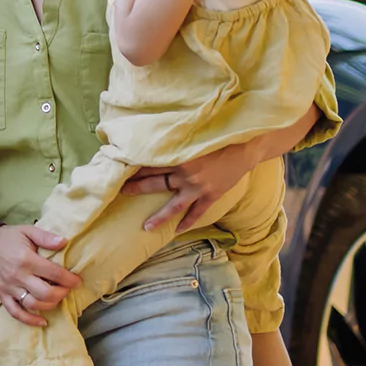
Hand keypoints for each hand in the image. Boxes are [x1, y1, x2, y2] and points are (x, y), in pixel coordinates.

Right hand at [0, 218, 80, 327]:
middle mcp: (18, 276)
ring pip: (33, 304)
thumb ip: (45, 237)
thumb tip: (64, 242)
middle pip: (44, 292)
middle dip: (61, 293)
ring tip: (57, 298)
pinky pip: (16, 313)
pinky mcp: (2, 296)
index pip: (52, 273)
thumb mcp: (27, 231)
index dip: (68, 279)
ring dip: (50, 305)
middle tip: (67, 289)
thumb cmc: (8, 237)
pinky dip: (30, 320)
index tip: (77, 281)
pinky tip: (43, 321)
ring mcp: (9, 288)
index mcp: (26, 259)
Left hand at [122, 141, 261, 231]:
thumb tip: (156, 139)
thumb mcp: (193, 134)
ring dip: (159, 217)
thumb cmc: (217, 136)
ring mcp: (198, 187)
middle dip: (137, 188)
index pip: (150, 163)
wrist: (243, 146)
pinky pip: (196, 213)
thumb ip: (175, 140)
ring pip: (174, 206)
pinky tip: (178, 231)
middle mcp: (185, 173)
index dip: (135, 167)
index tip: (121, 171)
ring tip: (146, 227)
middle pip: (156, 183)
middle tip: (122, 192)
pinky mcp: (211, 195)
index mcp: (178, 155)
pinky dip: (187, 222)